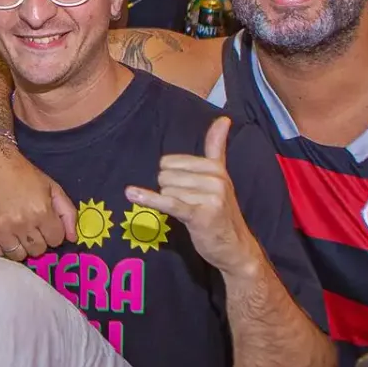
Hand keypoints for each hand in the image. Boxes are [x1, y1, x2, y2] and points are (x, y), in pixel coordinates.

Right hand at [0, 137, 76, 259]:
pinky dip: (0, 247)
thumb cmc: (21, 172)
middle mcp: (21, 223)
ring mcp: (0, 229)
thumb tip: (72, 238)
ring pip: (18, 255)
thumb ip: (67, 212)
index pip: (56, 240)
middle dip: (37, 240)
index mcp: (41, 211)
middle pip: (37, 250)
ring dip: (19, 246)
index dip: (52, 232)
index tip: (43, 224)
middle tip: (29, 226)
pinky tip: (1, 234)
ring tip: (14, 231)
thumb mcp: (51, 186)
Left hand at [126, 118, 262, 277]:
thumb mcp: (221, 178)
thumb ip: (217, 148)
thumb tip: (224, 119)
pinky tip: (132, 194)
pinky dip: (148, 199)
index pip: (172, 162)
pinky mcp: (199, 215)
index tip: (187, 190)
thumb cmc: (221, 212)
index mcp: (216, 168)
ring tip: (191, 213)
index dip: (171, 178)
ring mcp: (209, 197)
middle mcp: (215, 179)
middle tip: (190, 205)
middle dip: (171, 192)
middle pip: (166, 176)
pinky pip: (168, 202)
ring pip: (166, 191)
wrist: (235, 248)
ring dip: (172, 204)